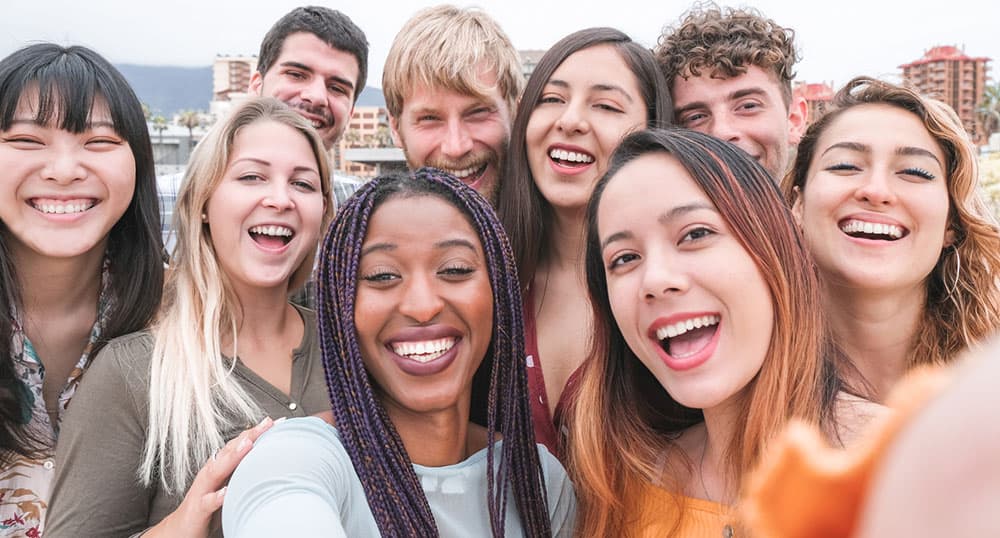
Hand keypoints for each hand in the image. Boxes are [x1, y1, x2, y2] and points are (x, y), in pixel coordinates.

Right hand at [143, 416, 277, 537]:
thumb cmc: (207, 504)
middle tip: (265, 424)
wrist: (180, 529)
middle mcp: (210, 474)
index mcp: (219, 467)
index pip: (238, 445)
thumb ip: (242, 472)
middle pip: (229, 451)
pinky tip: (226, 493)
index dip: (256, 432)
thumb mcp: (227, 485)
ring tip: (248, 445)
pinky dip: (216, 497)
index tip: (275, 422)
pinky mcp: (198, 510)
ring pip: (216, 470)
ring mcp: (202, 490)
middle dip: (248, 436)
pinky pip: (207, 502)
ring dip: (232, 457)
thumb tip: (268, 462)